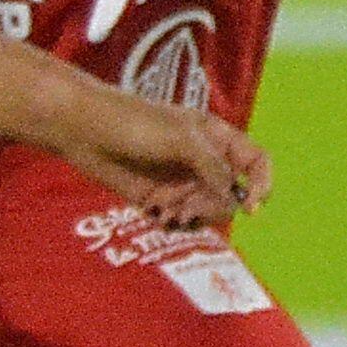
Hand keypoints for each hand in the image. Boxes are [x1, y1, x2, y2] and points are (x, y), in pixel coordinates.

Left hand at [62, 89, 268, 230]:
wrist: (85, 131)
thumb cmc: (134, 123)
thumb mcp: (181, 139)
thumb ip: (213, 167)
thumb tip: (236, 197)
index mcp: (217, 138)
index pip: (257, 163)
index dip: (261, 185)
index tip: (250, 207)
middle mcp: (204, 162)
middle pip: (232, 196)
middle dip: (214, 207)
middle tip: (188, 207)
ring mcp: (182, 182)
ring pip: (207, 212)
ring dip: (194, 218)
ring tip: (169, 212)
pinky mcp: (160, 199)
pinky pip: (180, 221)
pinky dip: (174, 223)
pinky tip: (156, 213)